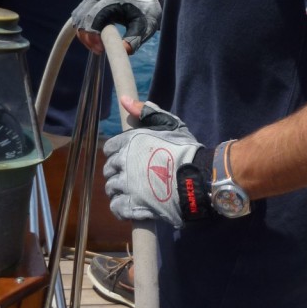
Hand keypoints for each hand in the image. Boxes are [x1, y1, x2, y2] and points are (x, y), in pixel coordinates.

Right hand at [71, 0, 161, 52]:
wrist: (145, 2)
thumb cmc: (145, 15)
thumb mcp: (143, 28)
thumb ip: (134, 40)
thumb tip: (124, 51)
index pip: (94, 17)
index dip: (93, 35)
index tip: (101, 49)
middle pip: (83, 18)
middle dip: (88, 37)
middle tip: (99, 51)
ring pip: (78, 18)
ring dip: (84, 35)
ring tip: (98, 47)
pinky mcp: (91, 0)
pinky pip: (79, 16)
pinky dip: (83, 29)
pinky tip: (94, 39)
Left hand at [103, 100, 210, 226]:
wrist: (197, 177)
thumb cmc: (185, 148)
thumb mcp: (169, 123)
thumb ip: (145, 111)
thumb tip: (124, 99)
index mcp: (129, 142)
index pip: (109, 147)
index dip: (117, 152)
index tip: (127, 156)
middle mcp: (124, 163)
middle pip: (109, 168)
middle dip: (117, 171)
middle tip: (131, 174)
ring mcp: (127, 185)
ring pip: (111, 188)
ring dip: (119, 189)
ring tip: (132, 191)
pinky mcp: (133, 205)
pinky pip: (116, 207)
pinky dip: (121, 207)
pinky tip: (131, 205)